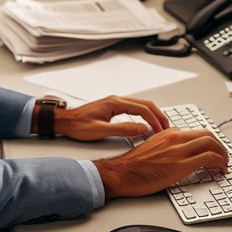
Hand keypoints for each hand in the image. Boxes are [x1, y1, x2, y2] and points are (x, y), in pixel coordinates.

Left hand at [53, 95, 169, 141]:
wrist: (64, 121)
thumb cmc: (78, 125)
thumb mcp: (100, 130)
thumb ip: (122, 129)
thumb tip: (142, 129)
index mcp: (115, 103)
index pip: (142, 109)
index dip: (154, 120)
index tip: (161, 131)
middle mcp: (117, 100)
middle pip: (145, 104)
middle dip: (158, 115)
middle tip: (167, 127)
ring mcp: (115, 103)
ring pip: (141, 105)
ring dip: (153, 115)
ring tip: (160, 126)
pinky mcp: (113, 107)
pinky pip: (134, 109)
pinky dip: (145, 115)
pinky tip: (147, 123)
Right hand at [92, 129, 228, 198]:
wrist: (121, 173)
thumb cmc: (132, 166)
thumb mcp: (152, 148)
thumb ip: (167, 147)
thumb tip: (178, 154)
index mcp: (169, 133)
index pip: (197, 133)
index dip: (209, 142)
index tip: (213, 151)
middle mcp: (175, 138)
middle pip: (208, 135)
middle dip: (220, 146)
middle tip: (224, 157)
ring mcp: (179, 150)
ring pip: (211, 144)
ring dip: (223, 154)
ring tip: (224, 164)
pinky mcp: (181, 164)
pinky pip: (208, 158)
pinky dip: (219, 162)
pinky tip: (220, 170)